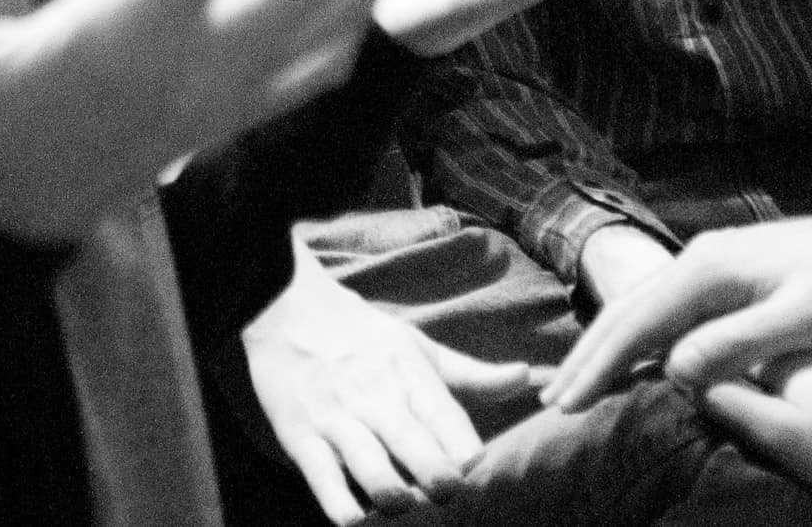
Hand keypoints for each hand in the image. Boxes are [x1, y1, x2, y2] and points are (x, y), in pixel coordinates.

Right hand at [243, 244, 539, 524]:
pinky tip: (355, 515)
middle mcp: (376, 397)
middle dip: (439, 481)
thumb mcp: (418, 346)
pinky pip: (324, 482)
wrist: (283, 305)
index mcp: (409, 375)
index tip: (472, 464)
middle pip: (418, 451)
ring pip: (373, 472)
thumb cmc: (362, 334)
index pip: (449, 420)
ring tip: (403, 502)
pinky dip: (343, 507)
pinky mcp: (300, 437)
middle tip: (446, 491)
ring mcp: (337, 420)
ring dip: (394, 498)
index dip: (467, 451)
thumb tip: (529, 378)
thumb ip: (473, 374)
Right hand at [542, 207, 811, 411]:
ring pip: (646, 312)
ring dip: (611, 350)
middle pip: (628, 313)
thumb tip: (674, 368)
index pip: (636, 325)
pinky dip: (644, 340)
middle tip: (552, 400)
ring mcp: (715, 265)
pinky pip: (671, 313)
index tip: (566, 403)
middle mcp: (700, 261)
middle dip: (589, 359)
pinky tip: (640, 360)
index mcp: (707, 271)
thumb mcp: (803, 317)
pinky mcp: (732, 276)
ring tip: (580, 384)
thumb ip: (738, 342)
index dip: (599, 368)